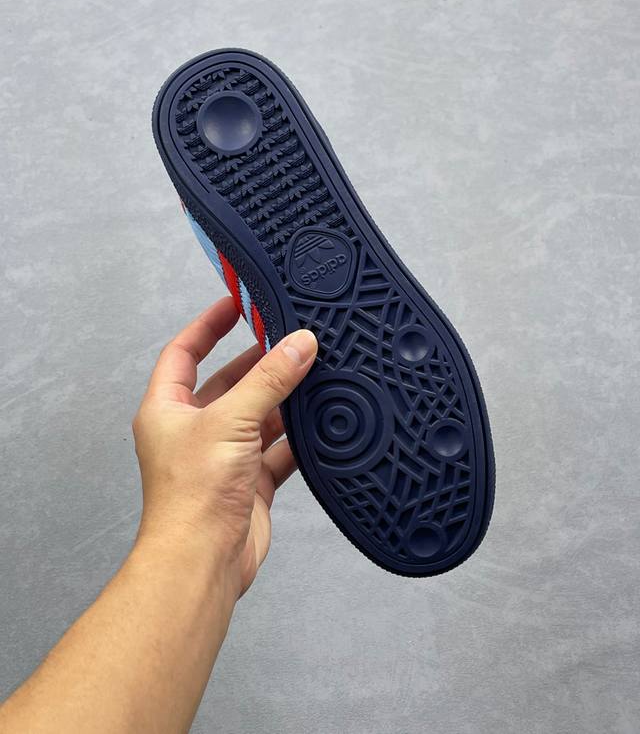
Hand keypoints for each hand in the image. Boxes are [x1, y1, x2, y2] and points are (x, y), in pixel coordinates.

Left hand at [132, 297, 316, 596]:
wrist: (202, 562)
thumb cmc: (191, 497)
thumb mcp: (231, 421)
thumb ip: (268, 380)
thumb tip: (298, 344)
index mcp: (167, 409)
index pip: (184, 352)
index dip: (208, 324)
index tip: (236, 302)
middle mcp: (193, 430)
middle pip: (229, 382)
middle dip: (259, 362)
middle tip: (290, 337)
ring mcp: (222, 456)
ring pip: (257, 414)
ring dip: (282, 398)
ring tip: (312, 372)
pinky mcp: (248, 482)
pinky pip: (277, 449)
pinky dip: (297, 437)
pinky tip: (319, 422)